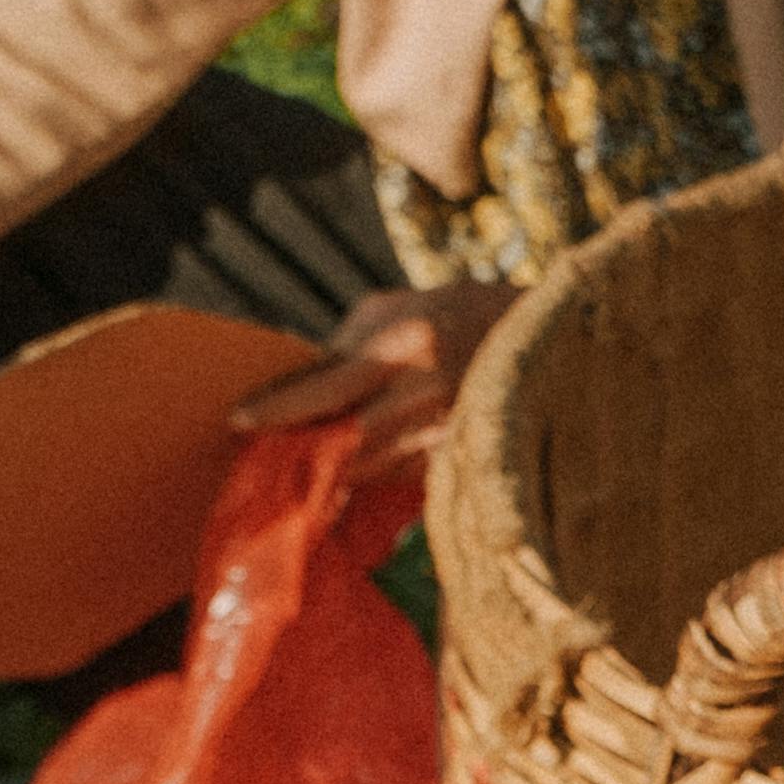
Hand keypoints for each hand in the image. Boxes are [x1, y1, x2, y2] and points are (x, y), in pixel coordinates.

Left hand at [237, 277, 513, 459]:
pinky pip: (398, 476)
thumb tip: (296, 386)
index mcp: (412, 341)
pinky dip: (366, 474)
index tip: (238, 419)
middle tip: (258, 455)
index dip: (281, 407)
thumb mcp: (399, 307)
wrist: (546, 337)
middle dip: (299, 448)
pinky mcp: (462, 460)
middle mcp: (430, 390)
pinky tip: (343, 473)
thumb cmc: (457, 312)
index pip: (330, 384)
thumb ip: (347, 344)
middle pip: (345, 435)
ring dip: (326, 470)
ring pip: (369, 464)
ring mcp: (450, 431)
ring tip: (290, 468)